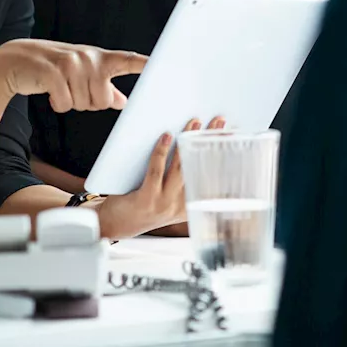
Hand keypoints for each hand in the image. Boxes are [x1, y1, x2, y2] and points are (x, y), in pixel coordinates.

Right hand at [0, 38, 147, 113]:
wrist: (15, 60)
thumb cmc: (54, 68)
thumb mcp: (82, 74)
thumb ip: (105, 87)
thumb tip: (124, 102)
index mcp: (99, 58)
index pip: (126, 60)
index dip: (144, 64)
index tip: (160, 65)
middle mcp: (88, 58)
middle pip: (103, 101)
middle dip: (88, 102)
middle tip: (72, 88)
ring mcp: (70, 64)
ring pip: (84, 104)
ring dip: (71, 102)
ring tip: (60, 87)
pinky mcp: (53, 73)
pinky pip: (65, 104)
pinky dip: (57, 104)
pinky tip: (49, 91)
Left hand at [95, 116, 224, 239]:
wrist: (114, 224)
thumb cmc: (140, 205)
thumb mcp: (167, 198)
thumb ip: (180, 180)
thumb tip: (191, 144)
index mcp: (189, 206)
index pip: (211, 178)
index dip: (224, 157)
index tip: (232, 138)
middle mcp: (179, 206)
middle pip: (199, 169)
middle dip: (210, 142)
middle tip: (219, 122)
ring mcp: (164, 204)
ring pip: (180, 168)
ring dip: (188, 142)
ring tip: (194, 123)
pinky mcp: (147, 199)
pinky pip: (156, 170)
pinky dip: (161, 151)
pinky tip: (166, 136)